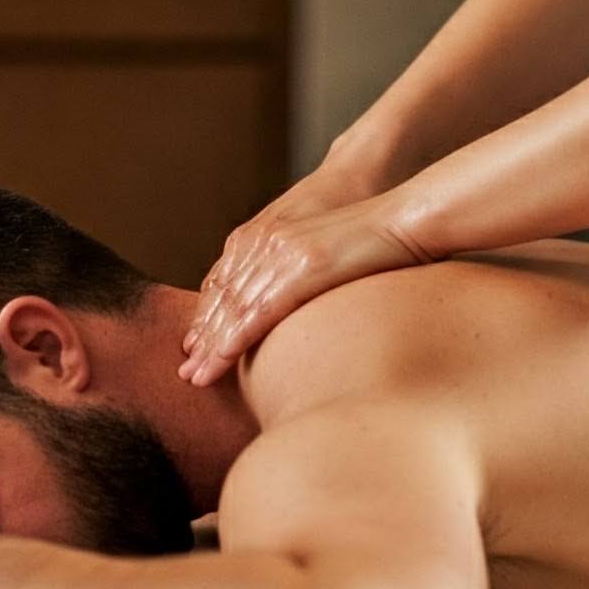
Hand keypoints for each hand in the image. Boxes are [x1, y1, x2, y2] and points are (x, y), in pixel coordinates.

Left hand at [180, 196, 431, 385]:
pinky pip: (260, 307)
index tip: (194, 349)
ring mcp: (283, 252)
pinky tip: (222, 357)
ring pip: (234, 305)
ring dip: (212, 344)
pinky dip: (236, 335)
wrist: (403, 212)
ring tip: (197, 376)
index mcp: (269, 234)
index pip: (226, 281)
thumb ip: (300, 271)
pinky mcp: (302, 266)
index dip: (208, 317)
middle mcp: (268, 240)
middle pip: (223, 295)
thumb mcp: (324, 250)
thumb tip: (298, 304)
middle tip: (186, 374)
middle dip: (202, 337)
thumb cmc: (374, 235)